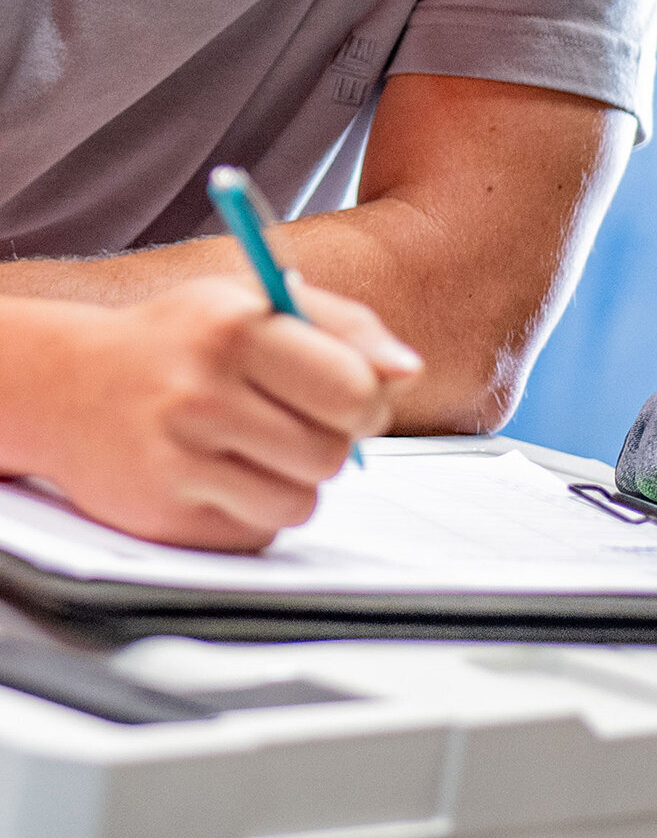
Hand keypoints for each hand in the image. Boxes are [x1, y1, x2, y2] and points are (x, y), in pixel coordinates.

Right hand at [13, 276, 421, 550]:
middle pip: (332, 453)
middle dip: (331, 443)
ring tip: (252, 447)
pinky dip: (253, 512)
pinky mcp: (166, 518)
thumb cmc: (180, 339)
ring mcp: (179, 460)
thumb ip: (343, 326)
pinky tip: (219, 476)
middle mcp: (203, 393)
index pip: (352, 387)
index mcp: (235, 327)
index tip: (353, 396)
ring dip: (291, 482)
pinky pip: (258, 535)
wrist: (68, 385)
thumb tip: (407, 369)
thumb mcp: (256, 302)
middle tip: (298, 421)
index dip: (368, 400)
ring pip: (301, 504)